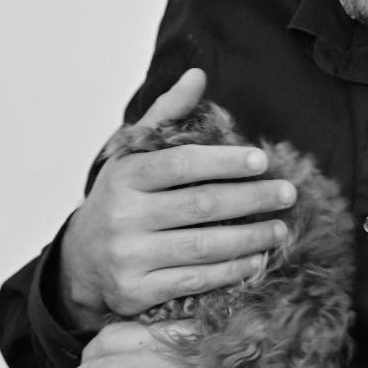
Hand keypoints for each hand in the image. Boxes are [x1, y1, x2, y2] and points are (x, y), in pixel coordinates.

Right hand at [59, 68, 296, 321]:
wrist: (80, 260)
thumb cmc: (120, 197)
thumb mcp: (132, 152)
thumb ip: (166, 113)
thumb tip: (197, 75)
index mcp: (125, 176)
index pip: (181, 164)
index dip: (224, 161)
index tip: (262, 160)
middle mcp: (124, 217)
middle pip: (199, 206)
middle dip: (250, 198)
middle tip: (287, 193)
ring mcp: (130, 257)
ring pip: (202, 247)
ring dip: (249, 238)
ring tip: (280, 228)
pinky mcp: (137, 292)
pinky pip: (195, 281)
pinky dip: (231, 271)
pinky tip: (257, 260)